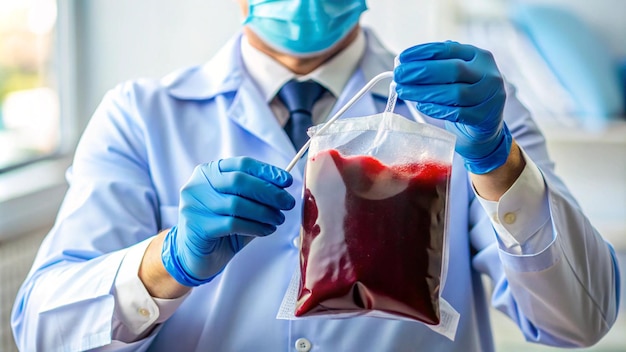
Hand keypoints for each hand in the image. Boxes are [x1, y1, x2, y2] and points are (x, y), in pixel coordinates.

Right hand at [162, 157, 294, 285]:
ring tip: (278, 219)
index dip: (266, 171)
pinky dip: (255, 227)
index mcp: (208, 172)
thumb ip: (255, 194)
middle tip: (287, 202)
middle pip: (239, 181)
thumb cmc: (220, 227)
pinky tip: (267, 230)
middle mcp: (198, 185)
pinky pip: (232, 224)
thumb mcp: (238, 205)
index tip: (287, 180)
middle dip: (268, 191)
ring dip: (264, 212)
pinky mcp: (196, 226)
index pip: (241, 164)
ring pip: (237, 204)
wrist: (195, 256)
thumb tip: (282, 187)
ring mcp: (194, 205)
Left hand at [394, 41, 511, 173]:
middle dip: (422, 72)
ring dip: (424, 92)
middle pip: (453, 70)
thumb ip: (437, 66)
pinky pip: (457, 113)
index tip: (402, 57)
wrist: (485, 127)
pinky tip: (421, 106)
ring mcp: (490, 97)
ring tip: (403, 92)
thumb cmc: (464, 96)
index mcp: (479, 57)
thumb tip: (406, 63)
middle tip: (398, 75)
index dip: (424, 52)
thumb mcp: (457, 76)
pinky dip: (437, 109)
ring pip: (455, 93)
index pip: (450, 50)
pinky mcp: (484, 117)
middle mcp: (488, 74)